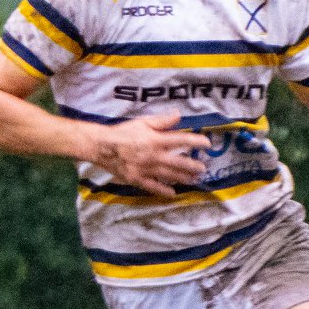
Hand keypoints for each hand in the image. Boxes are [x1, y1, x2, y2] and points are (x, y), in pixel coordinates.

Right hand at [86, 112, 209, 195]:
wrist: (102, 146)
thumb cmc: (123, 132)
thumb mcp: (142, 122)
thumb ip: (161, 121)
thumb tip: (179, 115)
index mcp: (155, 140)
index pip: (181, 140)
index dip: (196, 142)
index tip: (207, 144)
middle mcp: (154, 156)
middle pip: (179, 162)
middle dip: (193, 166)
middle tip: (203, 168)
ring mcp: (146, 169)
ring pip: (169, 175)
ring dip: (184, 178)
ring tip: (194, 179)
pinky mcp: (137, 179)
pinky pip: (153, 186)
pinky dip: (163, 190)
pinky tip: (173, 193)